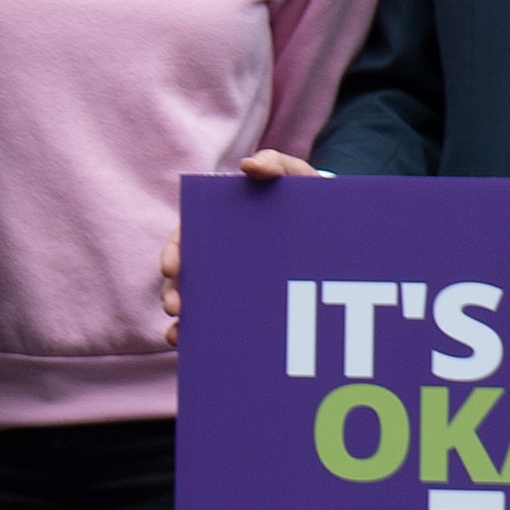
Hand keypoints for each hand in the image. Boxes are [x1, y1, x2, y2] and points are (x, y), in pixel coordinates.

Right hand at [157, 149, 321, 335]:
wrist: (338, 228)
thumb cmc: (307, 198)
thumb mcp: (295, 177)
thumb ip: (275, 165)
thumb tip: (248, 165)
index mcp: (220, 225)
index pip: (185, 238)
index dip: (174, 252)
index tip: (171, 267)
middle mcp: (218, 255)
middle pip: (184, 275)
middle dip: (173, 291)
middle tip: (176, 305)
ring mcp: (230, 281)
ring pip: (195, 301)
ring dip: (182, 317)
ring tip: (177, 333)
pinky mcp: (246, 304)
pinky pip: (217, 321)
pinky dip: (198, 334)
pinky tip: (189, 345)